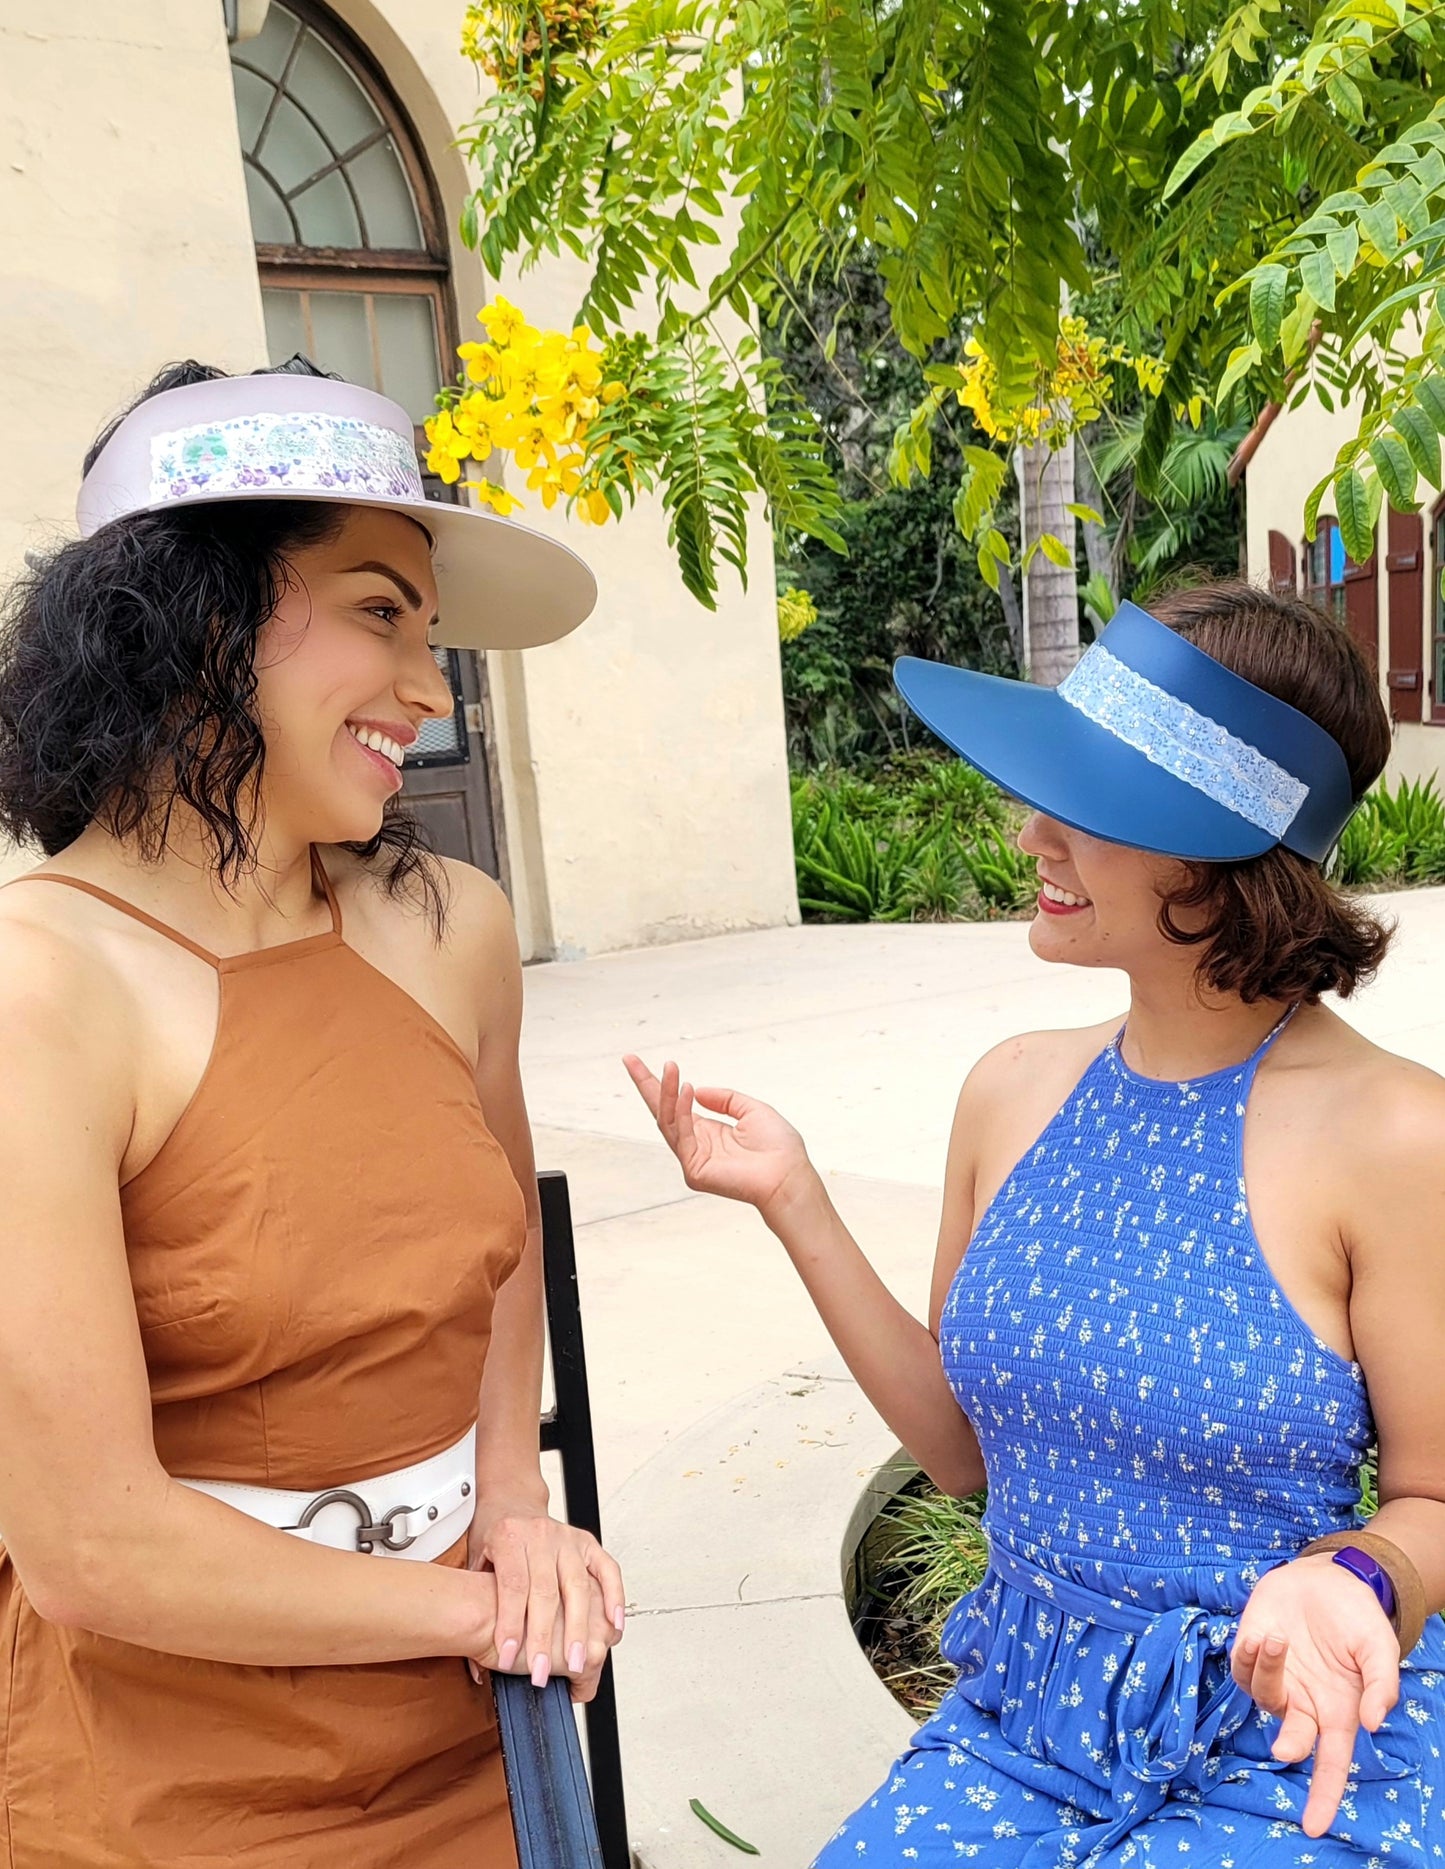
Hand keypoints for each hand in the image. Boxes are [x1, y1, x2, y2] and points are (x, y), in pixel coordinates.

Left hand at [467, 1505, 624, 1702]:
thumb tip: (475, 1668)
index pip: (512, 1585)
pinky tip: (613, 1626)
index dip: (510, 1624)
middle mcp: (540, 1535)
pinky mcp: (588, 1542)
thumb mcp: (475, 1564)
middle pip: (545, 1590)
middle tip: (542, 1672)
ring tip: (577, 1663)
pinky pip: (607, 1570)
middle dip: (543, 1637)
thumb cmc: (495, 1538)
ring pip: (578, 1586)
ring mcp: (567, 1538)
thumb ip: (474, 1610)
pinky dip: (614, 1597)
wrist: (512, 1500)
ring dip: (578, 1628)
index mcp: (509, 1537)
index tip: (508, 1657)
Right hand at [623, 1055, 814, 1216]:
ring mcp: (693, 1158)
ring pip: (668, 1120)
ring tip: (670, 1067)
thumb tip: (697, 1090)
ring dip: (665, 1092)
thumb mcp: (751, 1109)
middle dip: (647, 1085)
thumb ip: (725, 1098)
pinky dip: (681, 1109)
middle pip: (663, 1111)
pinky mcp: (694, 1170)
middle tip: (630, 1060)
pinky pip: (681, 1133)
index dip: (662, 1084)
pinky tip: (686, 1090)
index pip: (678, 1105)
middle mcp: (697, 1144)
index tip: (643, 1063)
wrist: (788, 1175)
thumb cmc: (778, 1148)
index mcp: (709, 1132)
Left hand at [1231, 1552, 1400, 1836]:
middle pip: (1292, 1739)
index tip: (1313, 1828)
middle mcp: (1304, 1703)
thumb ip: (1381, 1686)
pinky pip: (1241, 1669)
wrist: (1327, 1579)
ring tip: (1280, 1637)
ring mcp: (1276, 1678)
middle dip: (1287, 1744)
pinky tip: (1262, 1634)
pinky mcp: (1252, 1653)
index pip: (1331, 1764)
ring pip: (1262, 1695)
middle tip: (1284, 1749)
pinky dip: (1247, 1656)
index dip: (1323, 1797)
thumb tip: (1372, 1725)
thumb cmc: (1357, 1620)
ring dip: (1267, 1671)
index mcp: (1338, 1711)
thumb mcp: (1379, 1650)